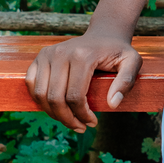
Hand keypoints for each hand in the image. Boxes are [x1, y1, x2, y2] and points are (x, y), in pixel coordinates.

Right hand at [25, 27, 142, 131]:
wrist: (103, 35)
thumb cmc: (118, 51)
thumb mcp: (132, 62)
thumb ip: (126, 81)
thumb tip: (112, 104)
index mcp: (82, 56)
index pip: (75, 96)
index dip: (82, 116)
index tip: (93, 123)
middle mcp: (61, 53)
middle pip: (55, 98)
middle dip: (67, 119)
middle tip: (80, 127)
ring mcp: (48, 53)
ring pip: (41, 94)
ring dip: (52, 113)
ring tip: (68, 120)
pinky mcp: (40, 56)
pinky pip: (31, 83)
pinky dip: (39, 100)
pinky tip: (54, 108)